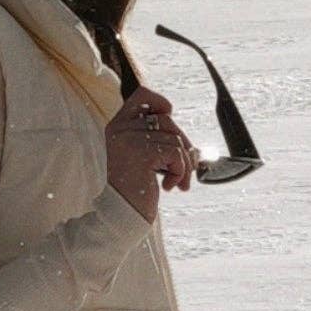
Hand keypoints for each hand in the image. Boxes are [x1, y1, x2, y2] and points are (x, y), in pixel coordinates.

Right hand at [104, 85, 199, 223]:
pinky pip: (176, 154)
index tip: (169, 118)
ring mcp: (130, 140)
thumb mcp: (141, 158)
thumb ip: (157, 141)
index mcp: (117, 126)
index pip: (142, 96)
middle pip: (167, 121)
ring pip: (176, 139)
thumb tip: (192, 146)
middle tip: (183, 168)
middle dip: (182, 144)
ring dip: (183, 164)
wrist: (120, 214)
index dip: (160, 102)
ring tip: (177, 181)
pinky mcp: (142, 154)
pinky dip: (180, 172)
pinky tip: (170, 187)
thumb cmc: (134, 189)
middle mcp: (120, 129)